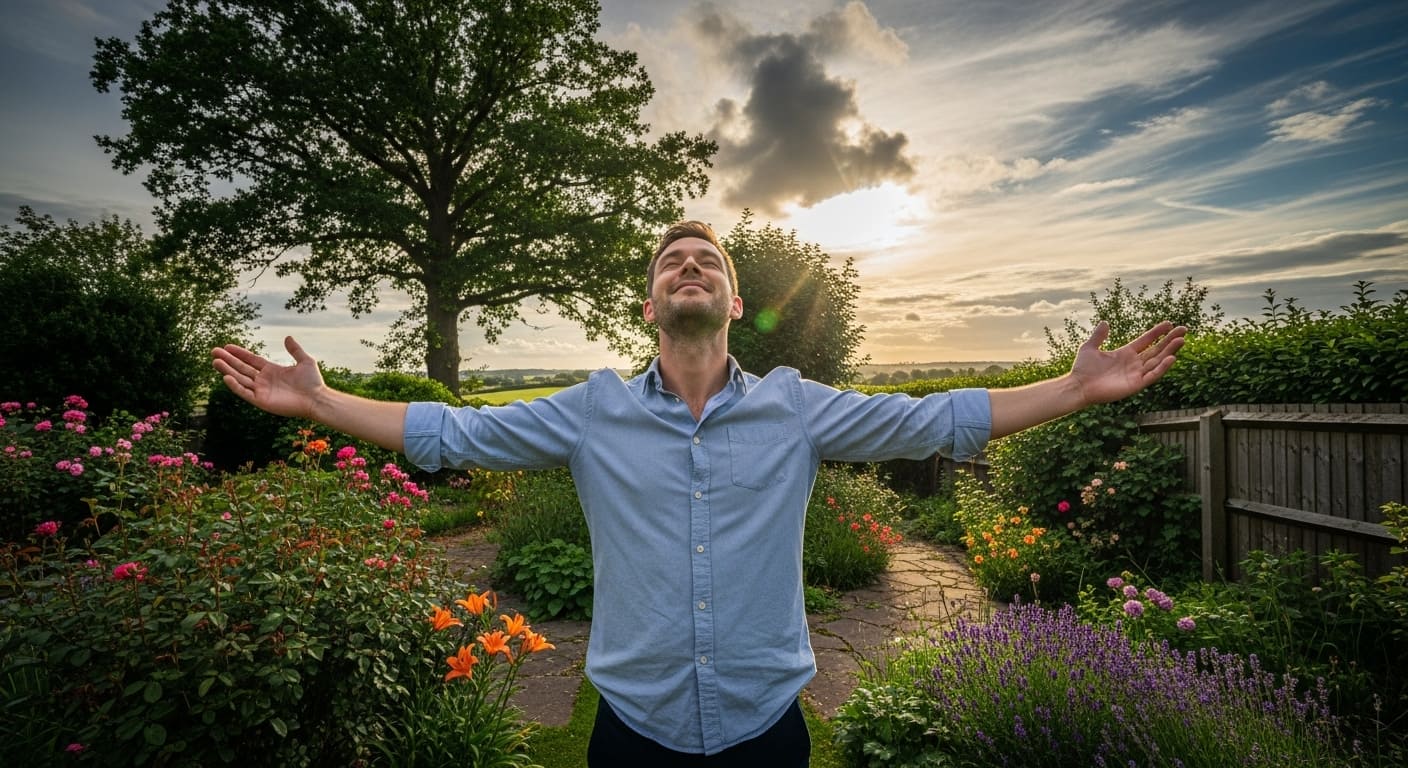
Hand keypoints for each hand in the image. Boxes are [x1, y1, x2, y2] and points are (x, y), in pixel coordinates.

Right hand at [211, 336, 325, 418]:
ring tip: (215, 361)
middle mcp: (264, 380)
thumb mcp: (305, 361)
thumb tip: (287, 337)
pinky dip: (235, 386)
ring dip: (227, 370)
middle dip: (228, 360)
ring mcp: (262, 391)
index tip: (226, 346)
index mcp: (272, 370)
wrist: (316, 399)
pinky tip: (226, 377)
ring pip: (240, 379)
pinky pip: (245, 392)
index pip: (251, 360)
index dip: (239, 353)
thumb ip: (295, 349)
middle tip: (214, 351)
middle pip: (242, 368)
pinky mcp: (261, 401)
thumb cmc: (313, 382)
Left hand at [1071, 321, 1186, 404]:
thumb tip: (1105, 322)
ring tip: (1181, 340)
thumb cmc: (1082, 369)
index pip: (1146, 341)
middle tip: (1184, 329)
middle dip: (1169, 340)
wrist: (1078, 386)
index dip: (1157, 332)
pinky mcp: (1135, 385)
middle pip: (1156, 350)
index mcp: (1125, 353)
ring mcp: (1135, 374)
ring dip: (1170, 351)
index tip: (1169, 323)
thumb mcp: (1090, 347)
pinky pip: (1152, 376)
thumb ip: (1099, 336)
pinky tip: (1171, 358)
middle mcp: (1133, 363)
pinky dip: (1162, 368)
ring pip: (1157, 361)